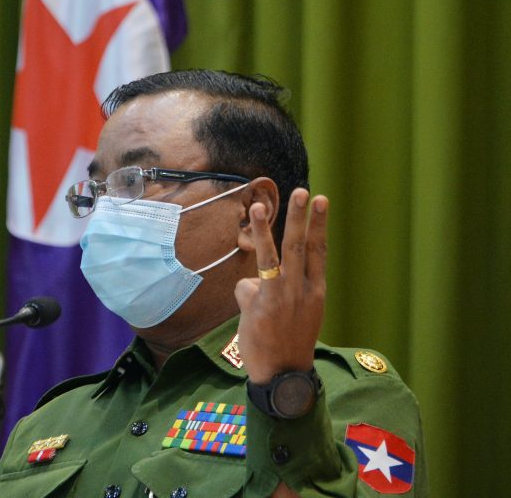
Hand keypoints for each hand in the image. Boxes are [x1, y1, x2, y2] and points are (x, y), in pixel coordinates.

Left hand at [234, 188, 327, 383]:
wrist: (284, 375)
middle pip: (299, 246)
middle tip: (302, 191)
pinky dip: (245, 295)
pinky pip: (246, 287)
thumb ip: (286, 288)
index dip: (319, 224)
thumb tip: (256, 277)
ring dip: (263, 230)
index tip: (322, 201)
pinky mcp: (261, 308)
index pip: (319, 250)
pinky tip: (251, 317)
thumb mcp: (302, 313)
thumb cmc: (290, 340)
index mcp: (317, 291)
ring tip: (257, 207)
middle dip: (300, 217)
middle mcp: (302, 291)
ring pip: (271, 257)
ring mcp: (281, 298)